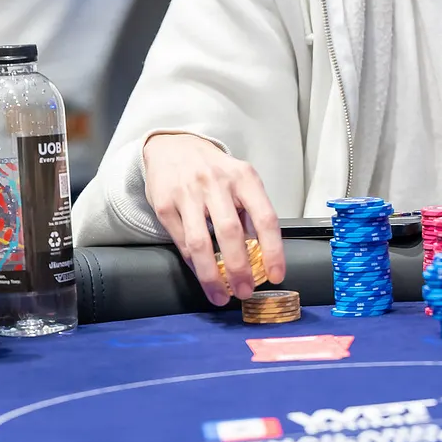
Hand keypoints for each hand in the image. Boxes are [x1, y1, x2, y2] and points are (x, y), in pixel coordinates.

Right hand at [142, 134, 284, 306]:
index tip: (276, 275)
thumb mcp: (240, 178)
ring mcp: (188, 193)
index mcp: (244, 177)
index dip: (273, 250)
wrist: (173, 146)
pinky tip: (202, 275)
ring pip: (200, 243)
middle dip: (239, 269)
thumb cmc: (214, 170)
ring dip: (212, 276)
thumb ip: (251, 210)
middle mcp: (216, 183)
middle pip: (230, 233)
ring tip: (221, 295)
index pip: (265, 218)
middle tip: (245, 292)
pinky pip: (181, 242)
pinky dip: (193, 263)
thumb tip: (264, 253)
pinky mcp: (165, 204)